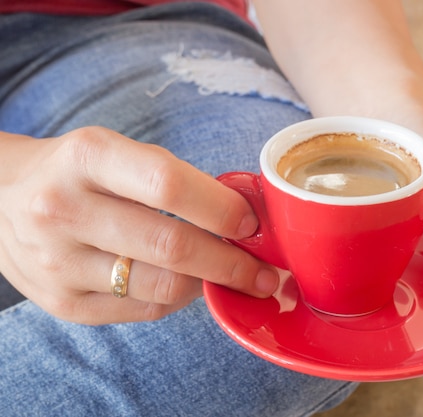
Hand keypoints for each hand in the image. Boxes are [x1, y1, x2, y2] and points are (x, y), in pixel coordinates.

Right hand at [0, 127, 278, 323]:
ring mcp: (59, 262)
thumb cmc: (77, 172)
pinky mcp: (62, 303)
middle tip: (263, 272)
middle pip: (172, 246)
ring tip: (228, 275)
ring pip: (163, 287)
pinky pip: (145, 310)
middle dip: (232, 263)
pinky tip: (187, 284)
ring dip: (209, 284)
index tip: (252, 224)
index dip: (222, 208)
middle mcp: (64, 209)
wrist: (2, 199)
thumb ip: (171, 180)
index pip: (169, 185)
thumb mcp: (115, 152)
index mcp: (87, 157)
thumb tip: (243, 218)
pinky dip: (178, 300)